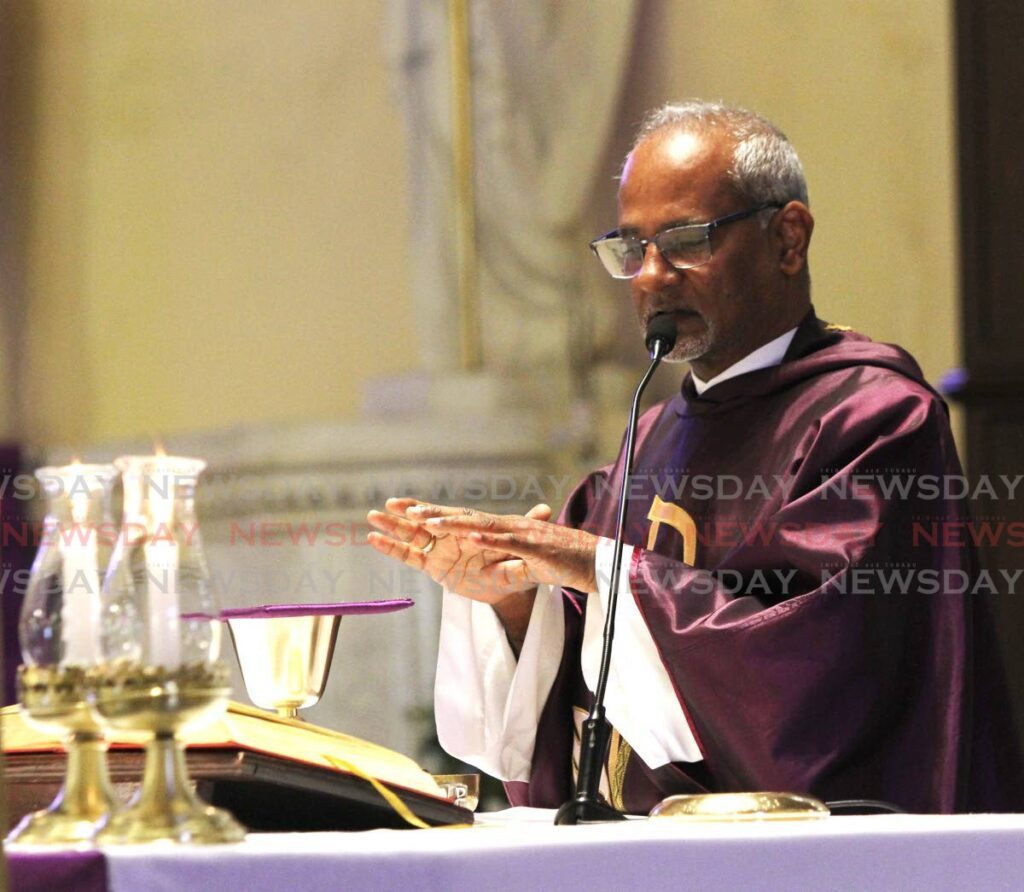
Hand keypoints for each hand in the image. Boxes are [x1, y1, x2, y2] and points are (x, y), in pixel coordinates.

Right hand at [366, 498, 553, 604]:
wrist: (508, 586)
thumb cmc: (516, 564)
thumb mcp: (524, 552)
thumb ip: (529, 531)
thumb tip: (546, 510)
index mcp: (471, 529)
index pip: (450, 521)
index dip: (434, 516)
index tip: (416, 511)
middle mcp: (452, 535)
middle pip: (426, 522)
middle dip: (408, 514)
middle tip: (389, 505)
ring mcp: (439, 548)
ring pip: (412, 535)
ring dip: (393, 526)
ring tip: (372, 517)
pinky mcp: (432, 565)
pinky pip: (409, 556)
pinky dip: (392, 548)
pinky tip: (373, 539)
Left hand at [417, 504, 599, 593]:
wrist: (590, 563)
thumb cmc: (556, 561)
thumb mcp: (520, 562)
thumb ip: (503, 556)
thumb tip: (486, 558)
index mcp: (496, 531)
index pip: (457, 521)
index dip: (429, 514)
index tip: (400, 508)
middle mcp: (502, 528)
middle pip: (458, 519)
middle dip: (427, 514)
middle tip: (396, 508)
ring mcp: (516, 536)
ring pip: (476, 526)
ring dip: (451, 523)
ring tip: (424, 520)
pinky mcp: (532, 548)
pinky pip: (506, 544)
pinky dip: (488, 540)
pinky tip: (468, 537)